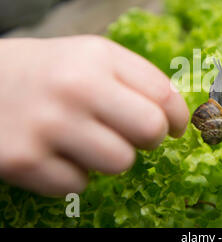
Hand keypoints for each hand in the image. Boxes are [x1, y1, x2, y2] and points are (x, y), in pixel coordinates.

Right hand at [0, 35, 188, 195]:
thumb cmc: (50, 72)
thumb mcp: (92, 57)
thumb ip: (137, 80)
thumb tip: (177, 115)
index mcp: (98, 56)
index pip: (163, 94)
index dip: (178, 117)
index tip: (175, 127)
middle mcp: (75, 87)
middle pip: (150, 130)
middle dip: (150, 138)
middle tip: (135, 135)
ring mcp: (48, 125)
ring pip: (119, 163)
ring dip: (111, 157)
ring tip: (88, 140)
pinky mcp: (23, 161)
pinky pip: (78, 184)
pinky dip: (74, 174)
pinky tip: (57, 152)